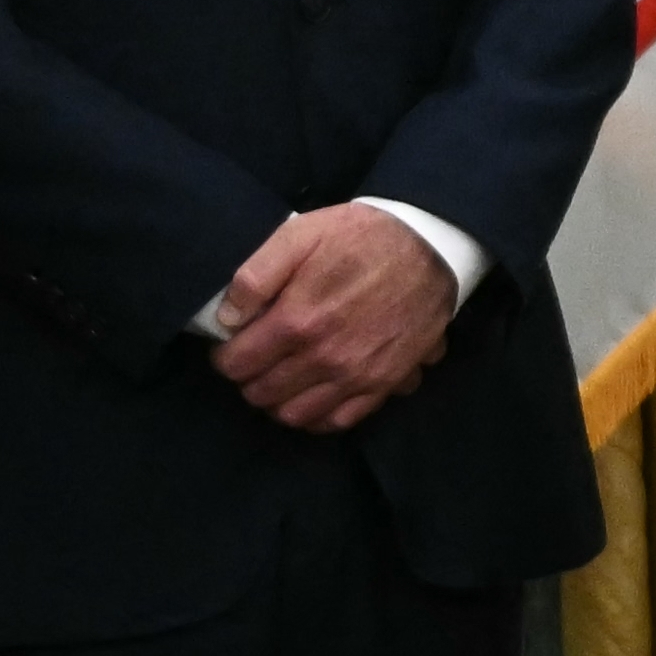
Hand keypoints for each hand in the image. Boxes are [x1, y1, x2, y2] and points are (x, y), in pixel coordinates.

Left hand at [209, 206, 459, 431]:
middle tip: (255, 359)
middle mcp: (324, 358)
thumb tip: (225, 319)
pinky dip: (317, 416)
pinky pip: (338, 421)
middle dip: (249, 378)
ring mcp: (356, 376)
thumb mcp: (300, 234)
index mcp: (297, 321)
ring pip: (295, 414)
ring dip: (279, 401)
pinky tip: (313, 395)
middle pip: (261, 393)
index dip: (226, 355)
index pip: (236, 364)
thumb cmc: (360, 237)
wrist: (430, 246)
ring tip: (281, 378)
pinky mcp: (383, 384)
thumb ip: (255, 276)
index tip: (232, 344)